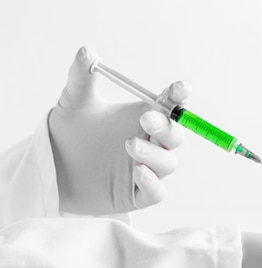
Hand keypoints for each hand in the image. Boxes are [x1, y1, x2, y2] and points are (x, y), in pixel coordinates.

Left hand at [49, 46, 190, 214]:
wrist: (53, 167)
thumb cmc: (71, 133)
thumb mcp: (75, 101)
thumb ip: (82, 76)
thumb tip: (86, 51)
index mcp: (144, 117)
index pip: (170, 106)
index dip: (179, 97)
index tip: (181, 88)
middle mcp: (151, 143)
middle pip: (175, 136)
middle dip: (166, 127)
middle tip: (146, 118)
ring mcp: (147, 169)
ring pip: (167, 163)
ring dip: (154, 154)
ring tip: (129, 145)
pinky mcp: (137, 194)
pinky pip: (156, 192)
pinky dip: (152, 182)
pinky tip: (138, 172)